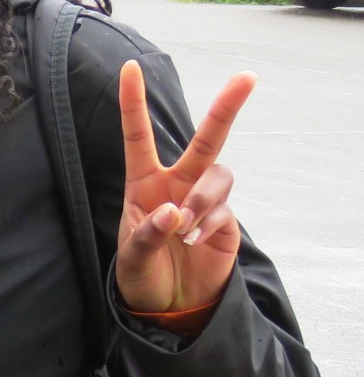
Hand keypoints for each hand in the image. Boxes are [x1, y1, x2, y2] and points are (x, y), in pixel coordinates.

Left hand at [114, 60, 252, 313]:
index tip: (129, 68)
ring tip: (184, 228)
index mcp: (145, 183)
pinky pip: (224, 210)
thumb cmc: (142, 274)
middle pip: (206, 139)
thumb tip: (173, 212)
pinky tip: (194, 241)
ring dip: (203, 198)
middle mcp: (178, 184)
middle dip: (226, 108)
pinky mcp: (225, 222)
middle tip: (247, 77)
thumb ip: (148, 234)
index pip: (138, 136)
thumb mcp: (132, 257)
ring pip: (218, 176)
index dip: (134, 103)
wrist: (168, 307)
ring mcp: (205, 202)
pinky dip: (209, 222)